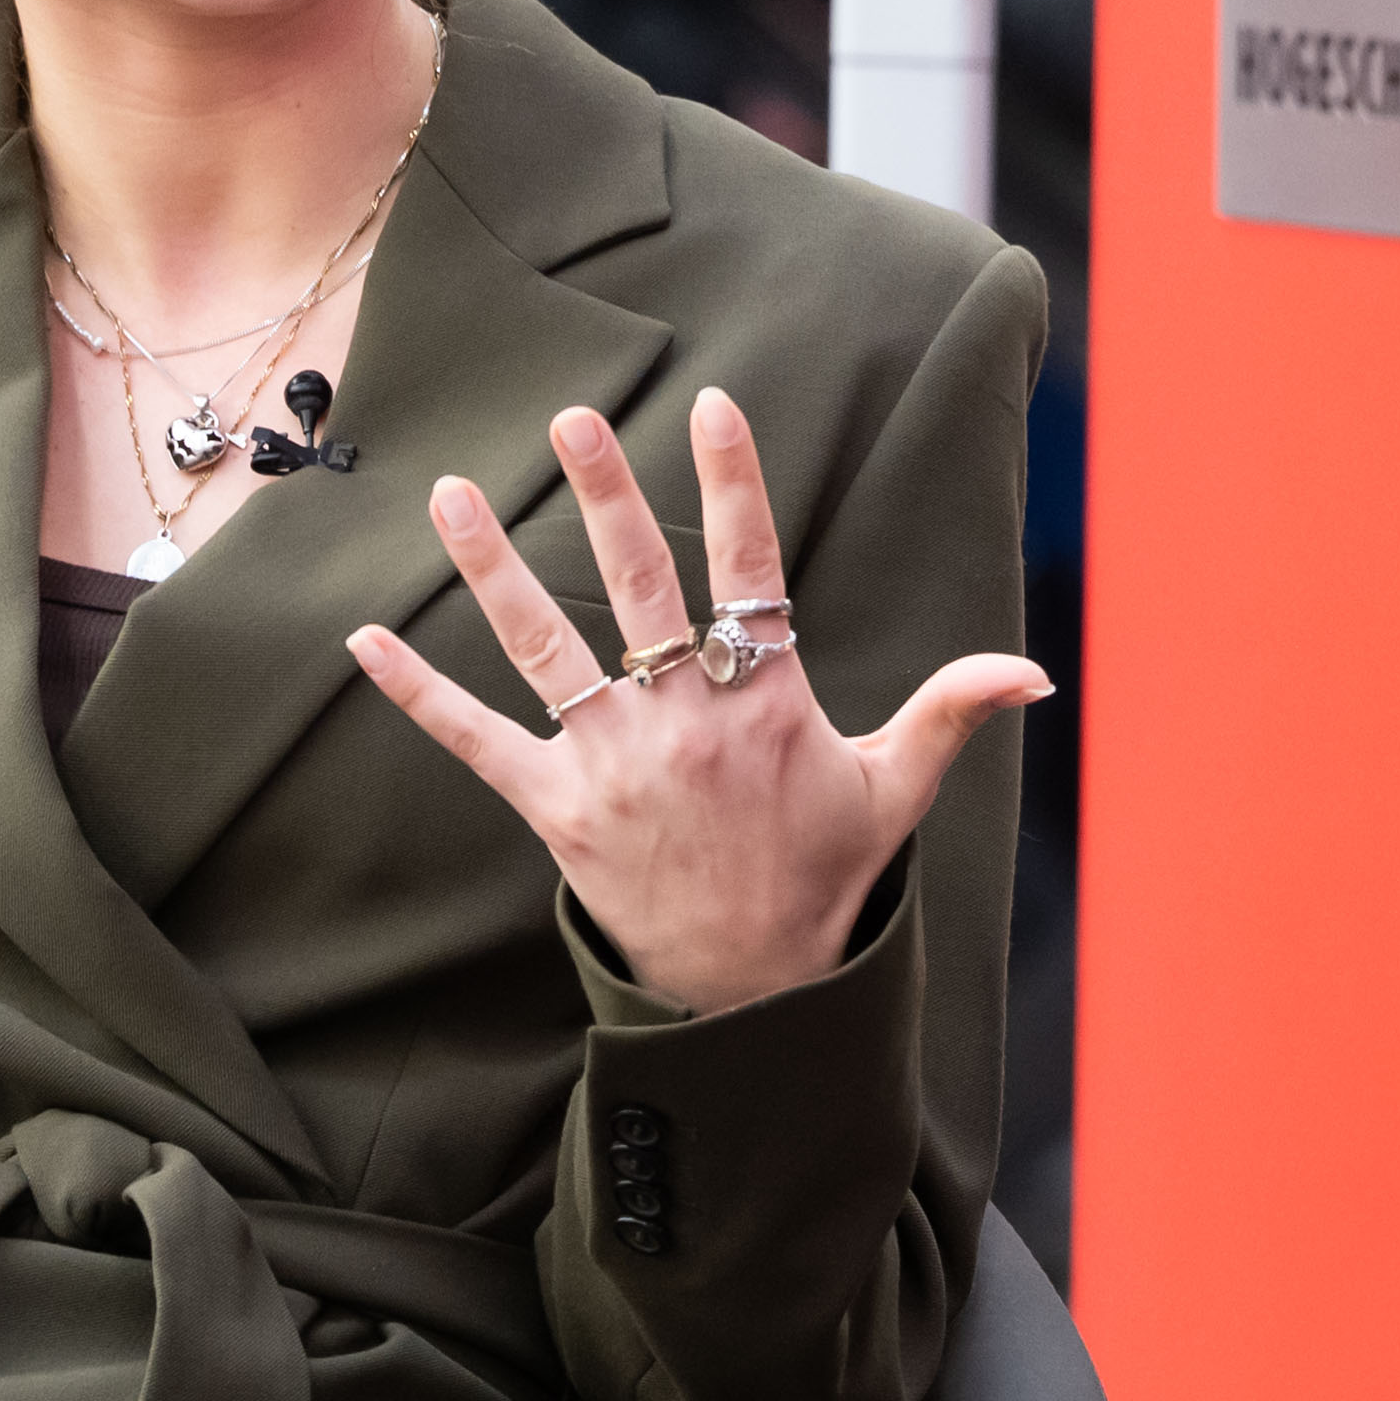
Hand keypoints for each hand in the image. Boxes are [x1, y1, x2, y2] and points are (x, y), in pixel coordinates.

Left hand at [352, 385, 1045, 1018]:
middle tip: (571, 416)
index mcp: (766, 704)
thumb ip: (950, 712)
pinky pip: (479, 743)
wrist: (751, 992)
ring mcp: (613, 765)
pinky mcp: (556, 811)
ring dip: (493, 569)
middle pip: (640, 590)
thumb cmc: (821, 875)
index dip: (733, 486)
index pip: (751, 571)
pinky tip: (364, 641)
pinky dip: (419, 695)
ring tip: (450, 493)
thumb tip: (1036, 673)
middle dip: (606, 498)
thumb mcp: (893, 790)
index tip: (713, 408)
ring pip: (547, 648)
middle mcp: (684, 724)